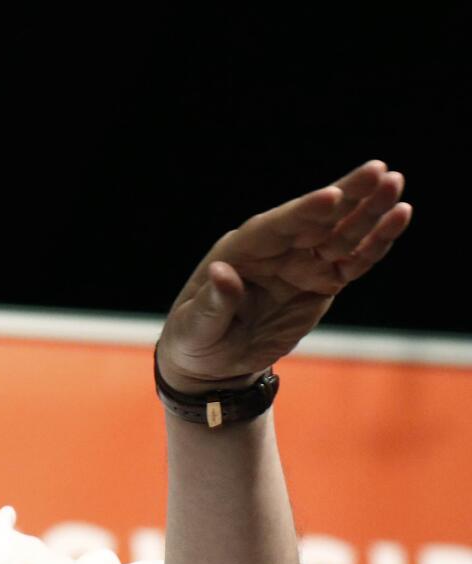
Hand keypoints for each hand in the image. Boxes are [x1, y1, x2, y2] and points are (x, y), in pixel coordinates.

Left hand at [158, 160, 411, 392]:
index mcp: (241, 250)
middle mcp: (275, 249)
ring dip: (370, 212)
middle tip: (378, 171)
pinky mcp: (323, 282)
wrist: (213, 362)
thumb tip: (221, 273)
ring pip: (342, 234)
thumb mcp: (195, 326)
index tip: (332, 196)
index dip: (304, 212)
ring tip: (396, 185)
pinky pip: (354, 261)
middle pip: (316, 219)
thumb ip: (213, 302)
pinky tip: (398, 218)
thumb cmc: (195, 337)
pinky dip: (376, 243)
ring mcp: (302, 264)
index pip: (277, 226)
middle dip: (347, 196)